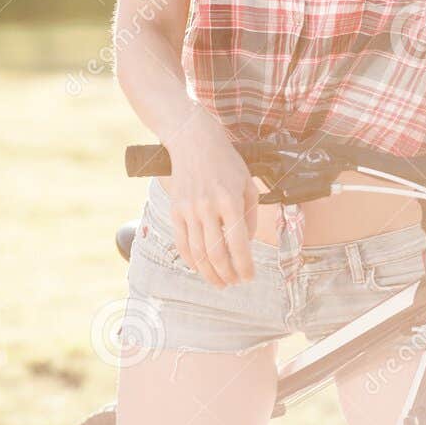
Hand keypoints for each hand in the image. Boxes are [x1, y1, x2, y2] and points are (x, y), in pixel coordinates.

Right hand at [165, 108, 257, 286]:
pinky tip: (200, 268)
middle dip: (228, 274)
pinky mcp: (175, 210)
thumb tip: (246, 243)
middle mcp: (207, 207)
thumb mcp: (248, 183)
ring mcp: (188, 209)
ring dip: (209, 272)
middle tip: (234, 283)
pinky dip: (191, 260)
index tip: (249, 276)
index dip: (244, 265)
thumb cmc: (226, 161)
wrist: (194, 141)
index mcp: (230, 200)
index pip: (238, 243)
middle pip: (216, 253)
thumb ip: (250, 215)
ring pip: (198, 252)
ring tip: (219, 282)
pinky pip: (181, 242)